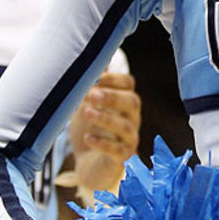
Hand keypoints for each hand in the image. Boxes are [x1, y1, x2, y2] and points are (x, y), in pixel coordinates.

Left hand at [66, 72, 140, 202]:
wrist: (88, 165)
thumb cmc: (90, 130)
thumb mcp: (85, 104)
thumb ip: (89, 83)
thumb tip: (87, 54)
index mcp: (123, 102)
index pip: (129, 84)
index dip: (113, 79)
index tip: (93, 78)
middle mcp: (131, 119)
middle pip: (132, 102)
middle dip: (112, 96)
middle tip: (91, 94)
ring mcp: (128, 140)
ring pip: (126, 127)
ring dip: (106, 118)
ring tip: (87, 112)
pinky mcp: (122, 159)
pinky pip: (118, 151)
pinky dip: (103, 144)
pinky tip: (88, 138)